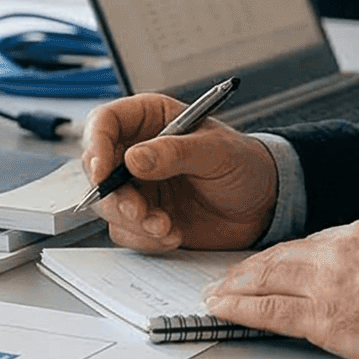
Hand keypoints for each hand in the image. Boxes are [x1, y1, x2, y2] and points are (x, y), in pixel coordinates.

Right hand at [80, 94, 275, 249]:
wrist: (262, 206)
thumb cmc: (244, 165)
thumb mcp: (216, 151)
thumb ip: (175, 152)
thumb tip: (134, 159)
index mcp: (149, 119)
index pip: (104, 123)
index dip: (96, 145)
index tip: (103, 172)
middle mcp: (136, 151)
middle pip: (96, 169)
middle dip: (114, 196)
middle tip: (139, 211)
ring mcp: (138, 186)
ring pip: (107, 204)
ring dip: (132, 221)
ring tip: (166, 226)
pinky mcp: (144, 216)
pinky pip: (125, 230)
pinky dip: (145, 238)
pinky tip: (173, 234)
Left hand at [201, 219, 358, 358]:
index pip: (307, 246)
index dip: (280, 258)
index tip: (265, 266)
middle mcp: (336, 252)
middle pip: (278, 258)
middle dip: (247, 270)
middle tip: (224, 278)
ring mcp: (326, 285)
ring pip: (266, 280)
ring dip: (234, 287)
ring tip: (215, 294)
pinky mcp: (323, 318)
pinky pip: (269, 311)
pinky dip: (239, 309)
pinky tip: (221, 309)